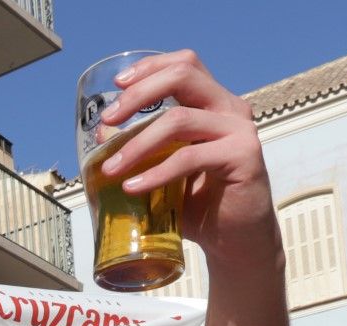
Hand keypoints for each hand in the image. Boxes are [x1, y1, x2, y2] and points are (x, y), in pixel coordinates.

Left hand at [96, 51, 275, 264]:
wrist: (234, 238)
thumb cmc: (198, 203)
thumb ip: (143, 147)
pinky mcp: (244, 156)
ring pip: (180, 119)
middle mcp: (230, 109)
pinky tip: (133, 187)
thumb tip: (103, 130)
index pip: (184, 65)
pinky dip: (156, 172)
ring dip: (138, 144)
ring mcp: (239, 130)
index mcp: (213, 103)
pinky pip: (189, 157)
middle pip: (183, 76)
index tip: (117, 84)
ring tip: (111, 169)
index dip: (150, 66)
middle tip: (109, 118)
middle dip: (139, 94)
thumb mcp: (164, 168)